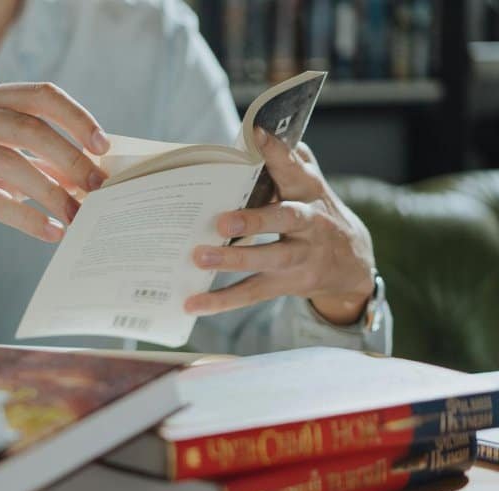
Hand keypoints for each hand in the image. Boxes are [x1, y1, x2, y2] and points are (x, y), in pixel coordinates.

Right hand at [0, 82, 110, 300]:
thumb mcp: (5, 170)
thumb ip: (42, 162)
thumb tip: (95, 170)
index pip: (38, 95)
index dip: (75, 118)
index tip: (104, 146)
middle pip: (27, 127)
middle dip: (70, 159)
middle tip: (98, 188)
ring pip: (9, 161)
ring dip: (51, 192)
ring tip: (76, 216)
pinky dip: (26, 217)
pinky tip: (49, 232)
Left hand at [185, 128, 375, 325]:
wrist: (353, 264)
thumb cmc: (316, 213)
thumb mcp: (310, 185)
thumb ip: (289, 160)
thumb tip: (258, 130)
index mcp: (309, 192)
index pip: (294, 168)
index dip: (277, 152)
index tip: (257, 132)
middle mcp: (309, 224)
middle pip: (285, 220)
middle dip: (255, 220)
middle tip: (222, 222)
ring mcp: (300, 257)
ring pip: (268, 259)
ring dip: (233, 260)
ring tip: (199, 257)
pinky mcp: (287, 284)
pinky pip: (252, 293)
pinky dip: (221, 301)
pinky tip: (192, 304)